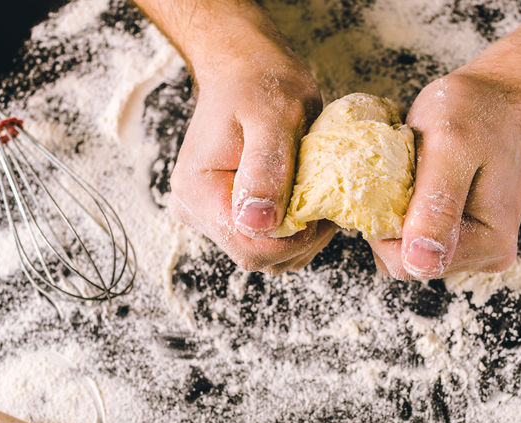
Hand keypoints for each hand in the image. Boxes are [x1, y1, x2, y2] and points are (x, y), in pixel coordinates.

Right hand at [167, 12, 336, 273]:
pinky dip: (296, 229)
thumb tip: (258, 224)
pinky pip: (269, 241)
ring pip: (268, 255)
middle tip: (325, 196)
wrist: (245, 68)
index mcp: (199, 193)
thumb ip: (266, 170)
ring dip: (302, 234)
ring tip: (315, 192)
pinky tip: (305, 198)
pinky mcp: (229, 215)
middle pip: (259, 256)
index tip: (322, 208)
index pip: (251, 247)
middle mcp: (196, 211)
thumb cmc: (260, 84)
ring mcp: (210, 216)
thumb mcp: (273, 118)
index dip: (295, 238)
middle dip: (302, 237)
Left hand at [370, 66, 520, 279]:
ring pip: (408, 251)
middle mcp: (486, 256)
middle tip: (408, 176)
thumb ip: (436, 206)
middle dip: (393, 222)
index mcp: (489, 243)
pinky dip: (405, 213)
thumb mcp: (450, 148)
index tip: (395, 185)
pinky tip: (418, 185)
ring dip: (398, 216)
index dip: (386, 230)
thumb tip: (421, 262)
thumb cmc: (475, 112)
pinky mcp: (463, 236)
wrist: (498, 96)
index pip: (410, 264)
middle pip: (409, 262)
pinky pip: (415, 238)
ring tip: (416, 177)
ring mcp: (475, 248)